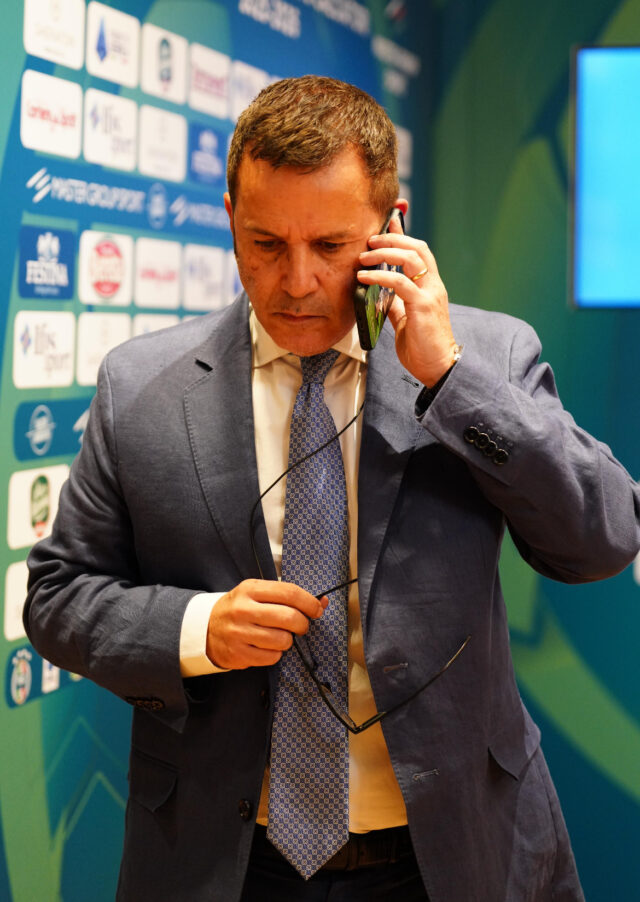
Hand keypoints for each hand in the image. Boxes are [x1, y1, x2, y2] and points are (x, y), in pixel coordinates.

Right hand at [206, 579, 327, 669]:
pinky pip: (272, 657)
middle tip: (301, 626)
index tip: (316, 609)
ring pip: (282, 640)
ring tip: (279, 636)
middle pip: (289, 617)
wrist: (206, 628)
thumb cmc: (239, 609)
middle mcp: (243, 609)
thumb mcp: (257, 594)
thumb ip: (287, 596)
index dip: (309, 602)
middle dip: (302, 624)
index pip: (289, 592)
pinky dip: (275, 654)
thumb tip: (322, 603)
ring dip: (288, 641)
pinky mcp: (238, 653)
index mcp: (250, 589)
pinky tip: (267, 647)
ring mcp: (239, 632)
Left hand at [357, 216, 457, 386]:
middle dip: (391, 239)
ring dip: (384, 253)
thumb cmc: (422, 346)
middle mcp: (433, 286)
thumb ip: (397, 304)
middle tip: (369, 240)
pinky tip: (365, 277)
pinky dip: (380, 275)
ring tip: (363, 257)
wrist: (438, 367)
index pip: (419, 252)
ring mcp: (430, 294)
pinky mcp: (423, 306)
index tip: (388, 221)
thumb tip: (381, 294)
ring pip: (411, 258)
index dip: (402, 235)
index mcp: (430, 287)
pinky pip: (400, 282)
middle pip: (417, 248)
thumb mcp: (405, 319)